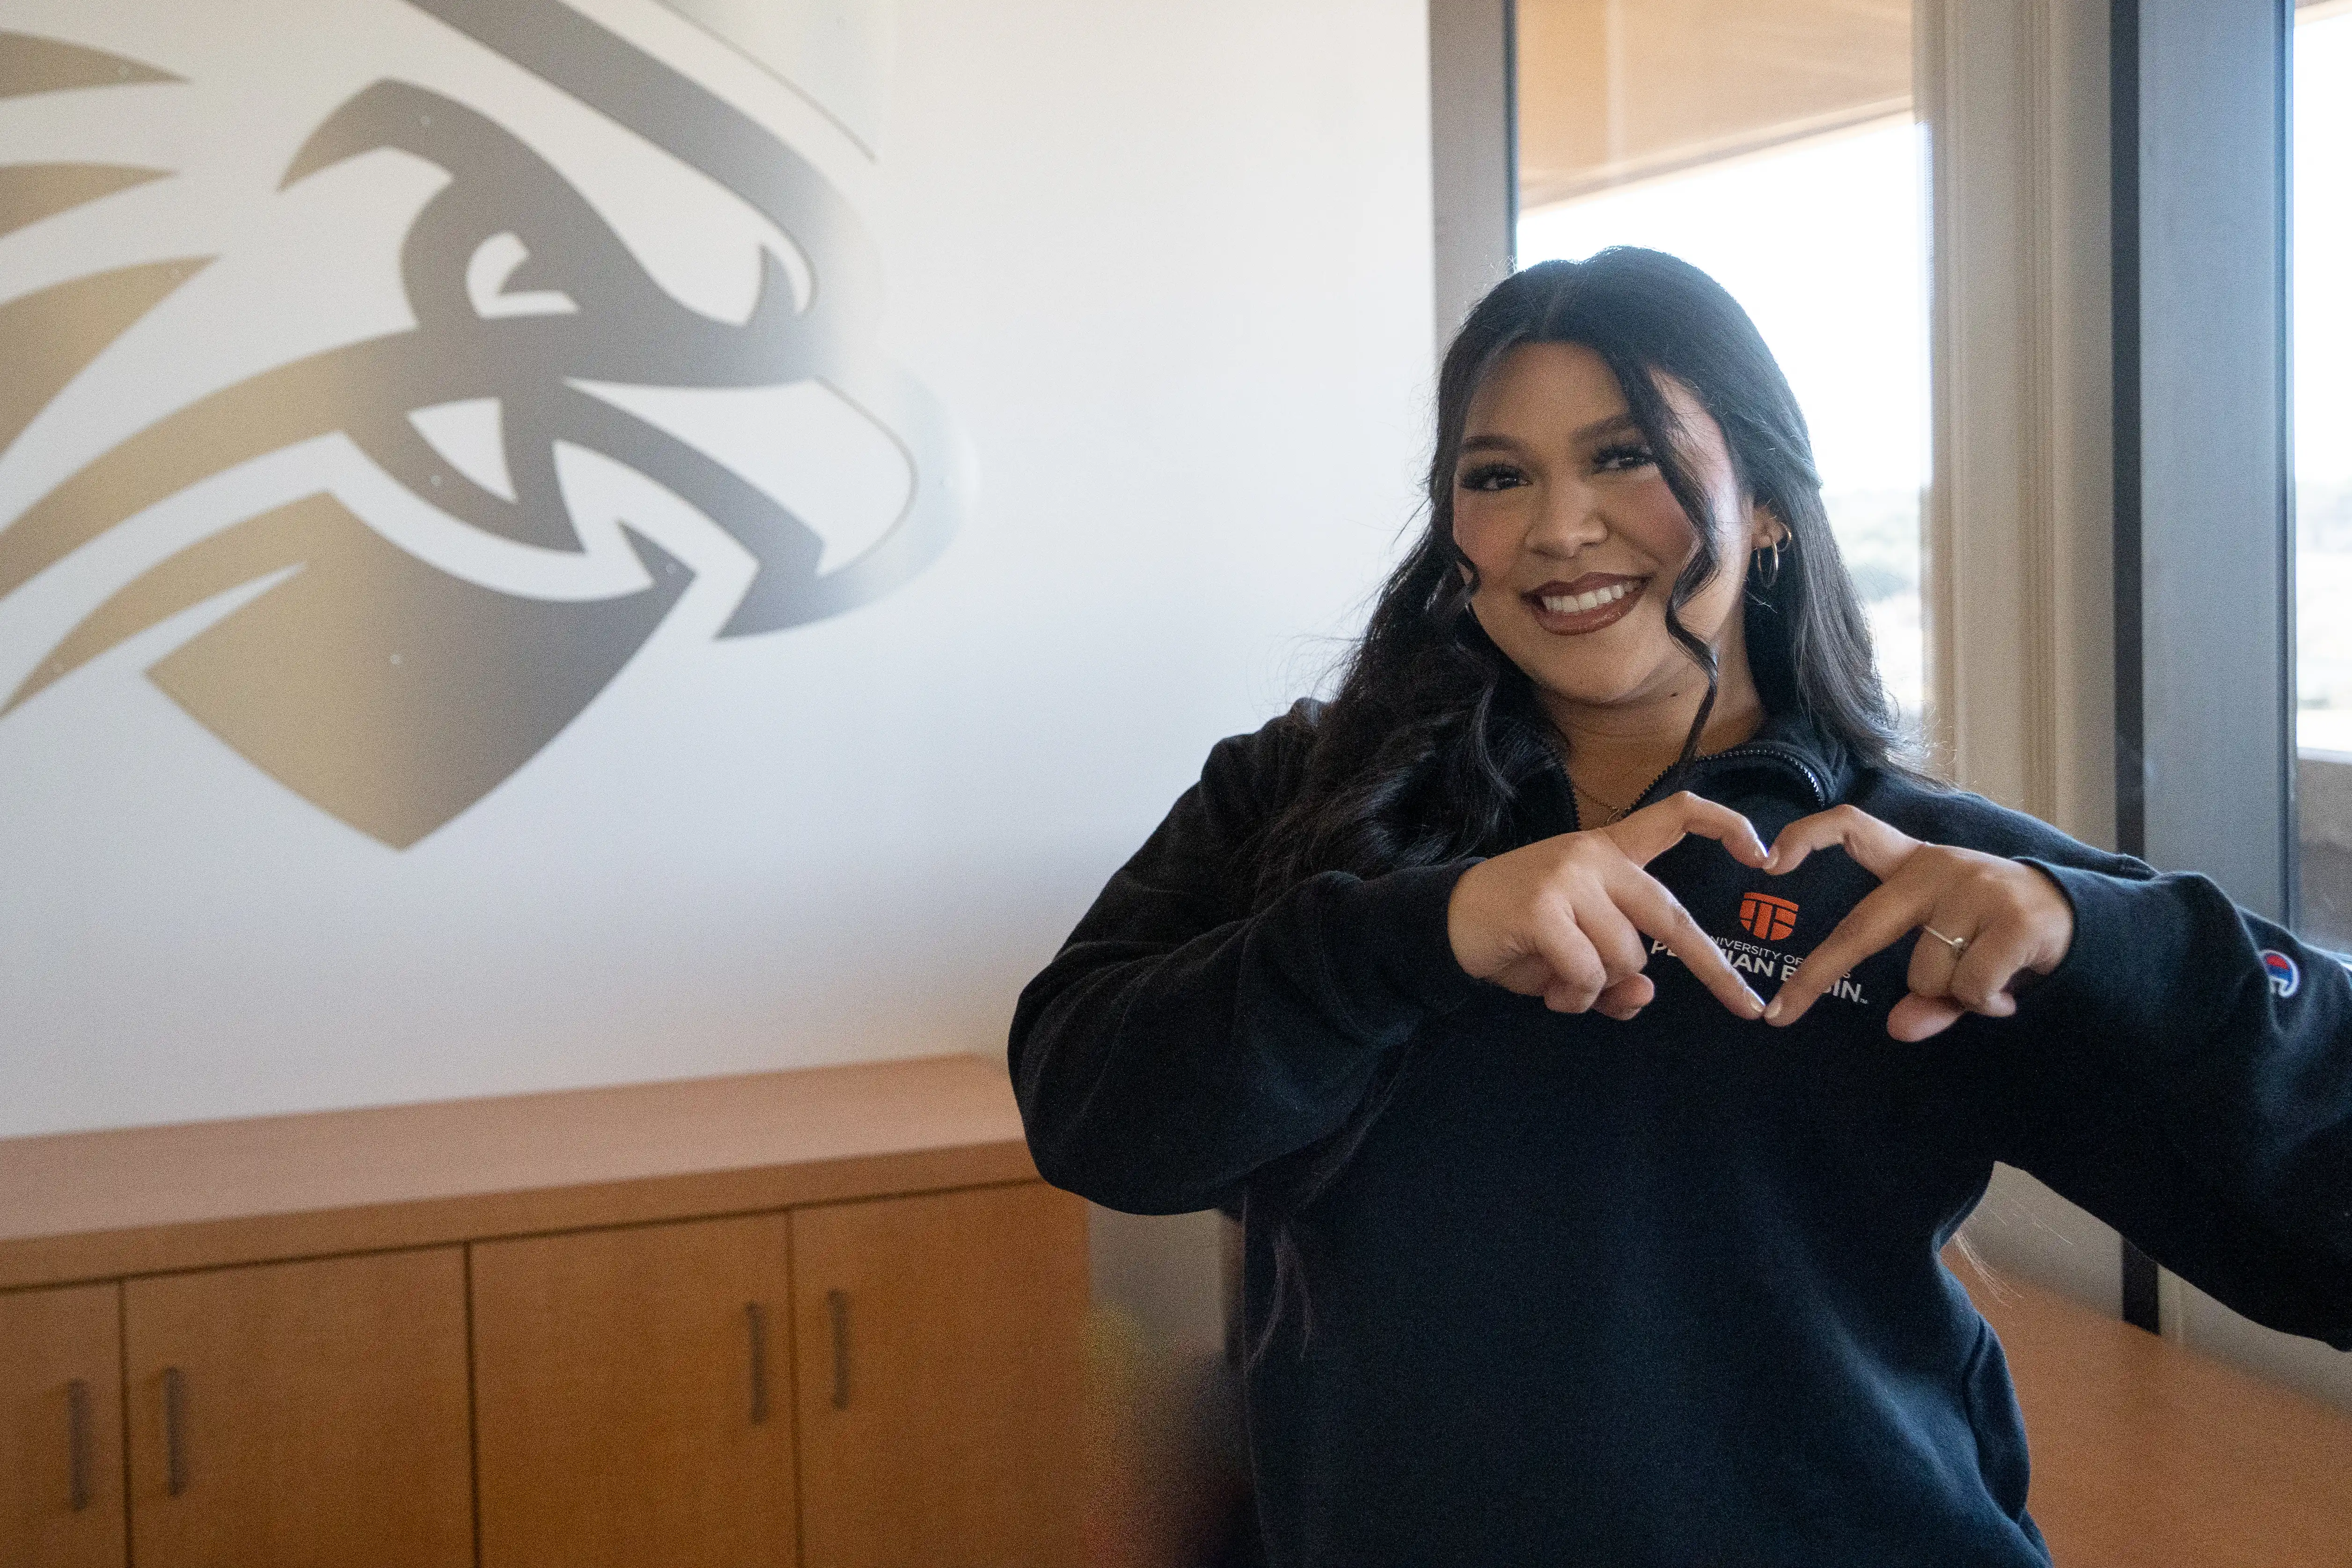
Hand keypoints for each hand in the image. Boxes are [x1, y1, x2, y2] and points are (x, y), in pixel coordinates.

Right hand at [1447, 792, 1772, 1020]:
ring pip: (1626, 958)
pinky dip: (1574, 995)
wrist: (1445, 922)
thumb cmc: (1518, 935)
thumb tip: (1647, 993)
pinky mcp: (1544, 908)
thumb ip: (1617, 974)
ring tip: (1562, 986)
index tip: (1764, 855)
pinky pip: (1588, 972)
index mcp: (1609, 853)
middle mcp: (1595, 856)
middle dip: (1713, 969)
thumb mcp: (1576, 954)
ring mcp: (1569, 878)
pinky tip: (1549, 991)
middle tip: (1748, 1008)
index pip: (1676, 816)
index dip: (1725, 826)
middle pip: (1670, 918)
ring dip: (1599, 989)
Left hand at [1762, 805, 2075, 1039]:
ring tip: (1986, 980)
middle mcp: (1938, 868)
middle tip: (1780, 1014)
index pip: (1853, 827)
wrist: (2081, 919)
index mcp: (1915, 864)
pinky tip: (2006, 994)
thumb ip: (1925, 994)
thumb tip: (1899, 1028)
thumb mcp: (1953, 954)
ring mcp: (1975, 890)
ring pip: (1924, 973)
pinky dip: (1985, 1005)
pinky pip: (1969, 987)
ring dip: (1951, 995)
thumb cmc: (1998, 932)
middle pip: (1863, 925)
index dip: (1808, 836)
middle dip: (1818, 972)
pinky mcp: (2013, 920)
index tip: (1767, 860)